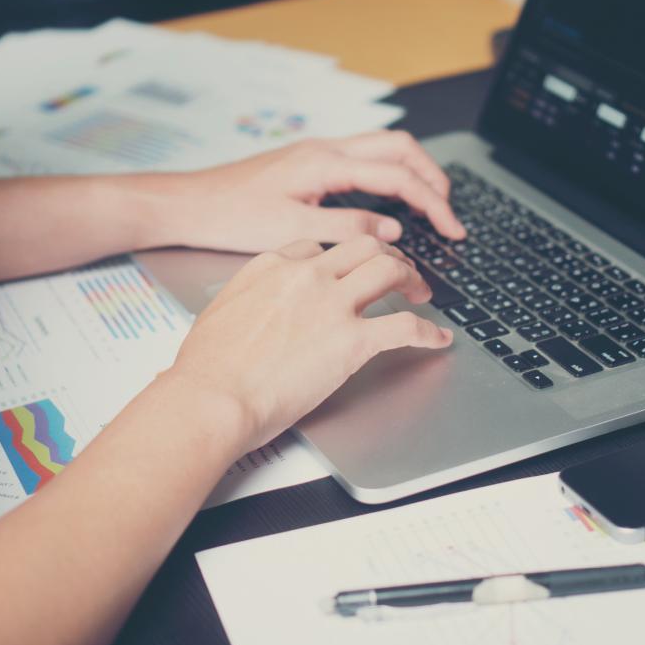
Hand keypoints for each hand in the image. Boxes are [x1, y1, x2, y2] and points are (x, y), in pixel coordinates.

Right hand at [169, 236, 452, 453]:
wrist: (212, 397)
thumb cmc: (207, 367)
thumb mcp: (221, 312)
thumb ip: (251, 298)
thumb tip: (261, 308)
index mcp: (273, 266)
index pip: (320, 247)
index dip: (343, 257)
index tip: (352, 269)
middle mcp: (306, 275)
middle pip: (363, 246)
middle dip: (387, 255)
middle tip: (399, 272)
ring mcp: (332, 304)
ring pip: (389, 269)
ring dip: (411, 278)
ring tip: (421, 292)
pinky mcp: (352, 340)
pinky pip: (404, 326)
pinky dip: (428, 331)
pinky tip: (438, 338)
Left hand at [171, 130, 465, 252]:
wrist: (191, 204)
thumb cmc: (230, 216)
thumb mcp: (292, 230)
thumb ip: (345, 228)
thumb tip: (392, 232)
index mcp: (324, 163)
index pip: (396, 175)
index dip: (432, 202)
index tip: (453, 228)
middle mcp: (325, 150)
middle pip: (399, 147)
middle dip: (432, 176)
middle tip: (449, 211)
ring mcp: (318, 154)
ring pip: (383, 149)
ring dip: (412, 172)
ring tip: (430, 204)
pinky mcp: (310, 165)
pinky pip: (363, 160)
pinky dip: (389, 176)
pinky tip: (390, 202)